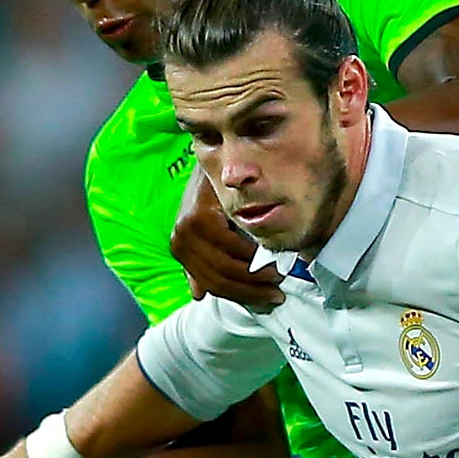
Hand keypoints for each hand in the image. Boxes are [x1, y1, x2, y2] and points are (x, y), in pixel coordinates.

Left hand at [172, 169, 281, 309]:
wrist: (216, 157)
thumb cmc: (217, 194)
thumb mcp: (210, 232)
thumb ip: (205, 262)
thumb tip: (199, 294)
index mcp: (181, 249)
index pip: (213, 285)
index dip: (242, 296)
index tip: (268, 299)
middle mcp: (180, 241)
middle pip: (219, 280)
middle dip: (252, 290)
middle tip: (278, 290)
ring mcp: (187, 229)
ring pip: (225, 267)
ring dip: (254, 275)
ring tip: (277, 274)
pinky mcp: (199, 216)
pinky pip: (229, 245)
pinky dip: (250, 253)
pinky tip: (267, 254)